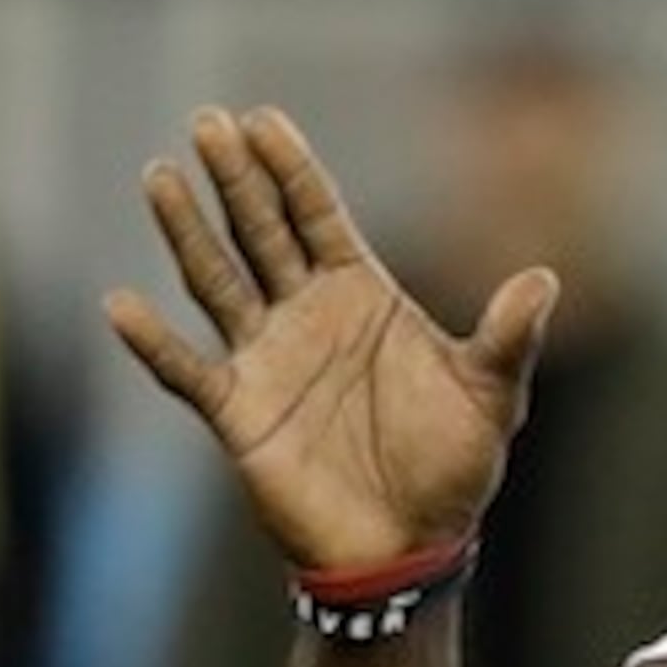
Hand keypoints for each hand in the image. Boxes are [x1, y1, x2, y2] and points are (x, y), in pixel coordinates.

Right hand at [106, 106, 556, 572]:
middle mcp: (305, 315)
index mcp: (361, 295)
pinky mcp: (238, 412)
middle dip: (235, 178)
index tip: (262, 119)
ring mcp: (266, 359)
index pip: (318, 215)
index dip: (291, 168)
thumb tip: (545, 279)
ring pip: (216, 281)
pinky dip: (153, 343)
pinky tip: (121, 305)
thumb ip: (508, 337)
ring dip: (187, 231)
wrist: (410, 547)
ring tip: (160, 175)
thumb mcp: (491, 396)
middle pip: (261, 230)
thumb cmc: (452, 468)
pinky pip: (186, 371)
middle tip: (206, 122)